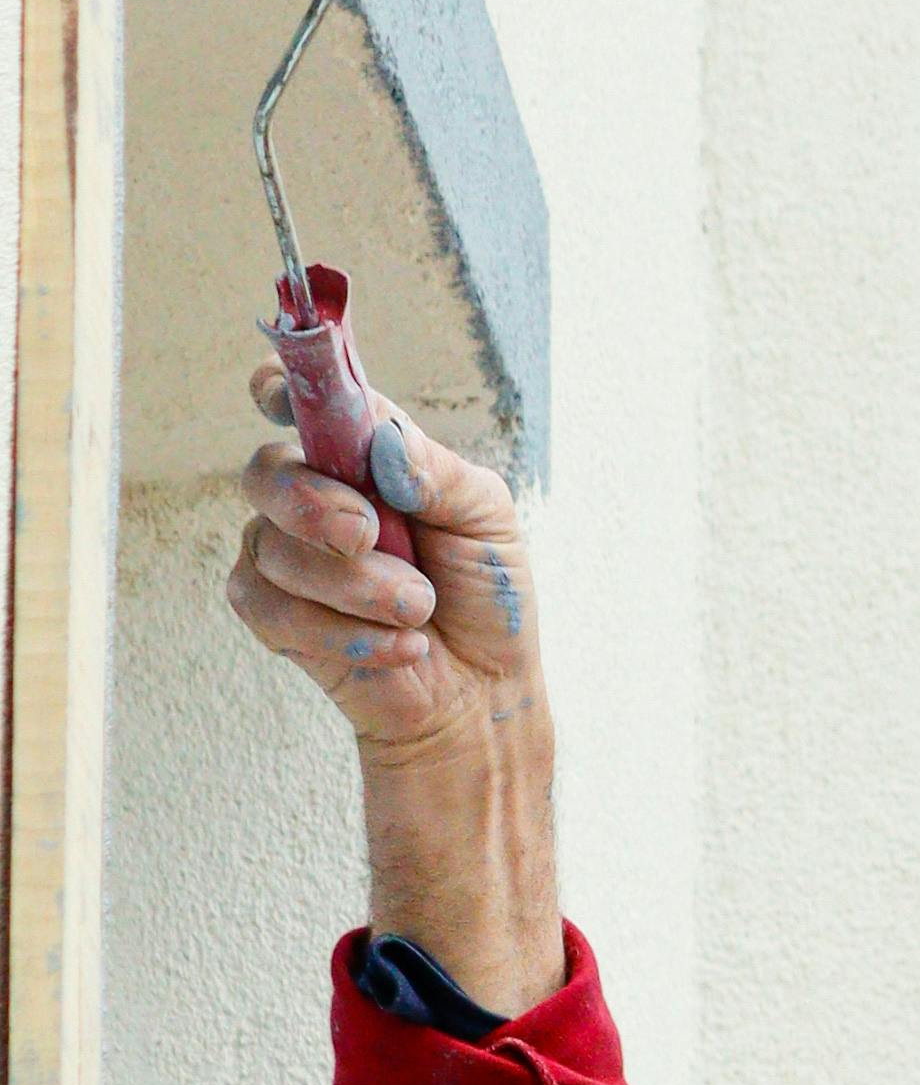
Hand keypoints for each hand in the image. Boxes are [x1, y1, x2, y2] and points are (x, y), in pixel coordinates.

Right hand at [229, 363, 562, 1013]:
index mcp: (363, 458)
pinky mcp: (273, 614)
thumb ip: (435, 469)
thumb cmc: (487, 600)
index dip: (280, 388)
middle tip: (372, 531)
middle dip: (316, 501)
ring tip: (416, 610)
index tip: (279, 391)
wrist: (485, 697)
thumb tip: (379, 436)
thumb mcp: (487, 518)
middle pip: (267, 468)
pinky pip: (268, 603)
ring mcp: (285, 556)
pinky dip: (337, 629)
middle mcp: (314, 497)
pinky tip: (395, 646)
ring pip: (271, 542)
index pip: (300, 402)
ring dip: (353, 583)